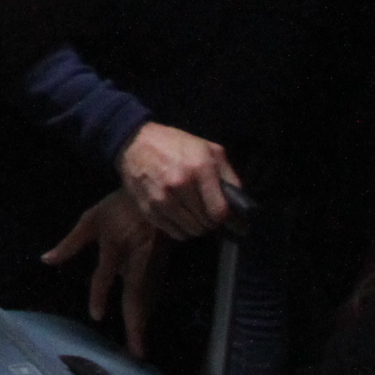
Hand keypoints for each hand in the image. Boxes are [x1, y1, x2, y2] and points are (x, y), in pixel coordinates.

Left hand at [44, 189, 164, 356]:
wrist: (158, 193)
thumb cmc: (119, 206)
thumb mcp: (91, 219)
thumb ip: (70, 244)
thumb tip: (46, 260)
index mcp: (114, 245)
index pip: (104, 276)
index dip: (99, 296)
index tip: (97, 316)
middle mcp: (135, 257)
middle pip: (135, 297)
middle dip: (136, 326)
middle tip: (136, 353)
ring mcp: (151, 263)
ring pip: (148, 297)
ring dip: (143, 321)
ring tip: (139, 346)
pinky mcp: (162, 265)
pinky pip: (154, 291)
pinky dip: (149, 308)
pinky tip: (144, 320)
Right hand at [118, 123, 239, 240]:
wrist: (135, 142)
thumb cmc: (175, 144)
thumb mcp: (209, 149)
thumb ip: (228, 175)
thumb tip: (239, 204)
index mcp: (199, 168)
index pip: (219, 212)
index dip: (224, 217)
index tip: (222, 214)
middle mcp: (180, 184)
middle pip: (205, 224)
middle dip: (209, 221)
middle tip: (205, 212)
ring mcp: (161, 198)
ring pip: (190, 231)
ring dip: (195, 227)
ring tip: (192, 214)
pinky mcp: (148, 209)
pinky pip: (173, 232)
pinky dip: (180, 229)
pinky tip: (179, 215)